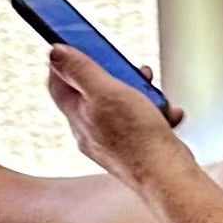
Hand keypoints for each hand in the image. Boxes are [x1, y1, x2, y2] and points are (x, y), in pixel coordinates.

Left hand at [47, 49, 185, 186]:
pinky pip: (142, 121)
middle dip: (116, 75)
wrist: (167, 176)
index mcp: (78, 116)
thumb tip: (55, 53)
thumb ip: (81, 70)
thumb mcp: (106, 92)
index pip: (59, 83)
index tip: (80, 46)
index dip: (67, 61)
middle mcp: (90, 131)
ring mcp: (112, 140)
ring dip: (142, 93)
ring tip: (154, 95)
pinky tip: (167, 114)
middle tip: (131, 70)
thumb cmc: (137, 138)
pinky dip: (156, 113)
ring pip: (122, 104)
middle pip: (94, 91)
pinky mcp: (134, 147)